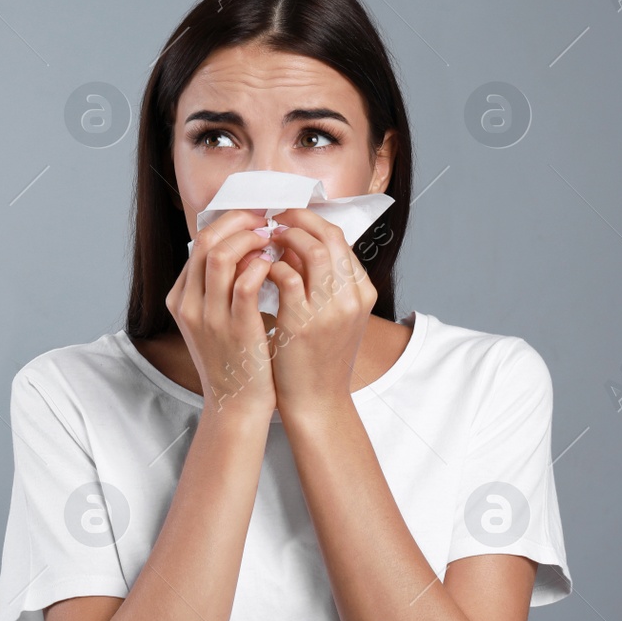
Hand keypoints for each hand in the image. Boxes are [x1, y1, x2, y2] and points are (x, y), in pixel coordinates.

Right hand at [164, 209, 277, 417]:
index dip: (230, 223)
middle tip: (267, 219)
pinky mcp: (235, 329)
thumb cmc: (234, 360)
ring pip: (221, 255)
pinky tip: (276, 266)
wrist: (237, 405)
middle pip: (206, 241)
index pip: (199, 243)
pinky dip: (262, 267)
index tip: (256, 219)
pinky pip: (245, 283)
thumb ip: (217, 288)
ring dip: (251, 239)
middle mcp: (188, 304)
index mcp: (180, 298)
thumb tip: (241, 250)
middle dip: (240, 221)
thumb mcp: (212, 321)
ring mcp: (209, 317)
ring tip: (273, 240)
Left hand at [264, 207, 377, 415]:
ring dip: (285, 237)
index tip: (288, 219)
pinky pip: (286, 276)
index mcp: (362, 292)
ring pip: (312, 249)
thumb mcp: (332, 316)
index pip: (340, 240)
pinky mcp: (303, 322)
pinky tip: (259, 269)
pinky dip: (271, 266)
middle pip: (330, 236)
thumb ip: (322, 282)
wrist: (317, 402)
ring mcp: (331, 309)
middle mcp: (352, 297)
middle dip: (298, 219)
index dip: (312, 223)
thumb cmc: (317, 358)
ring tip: (265, 239)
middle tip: (273, 218)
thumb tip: (295, 245)